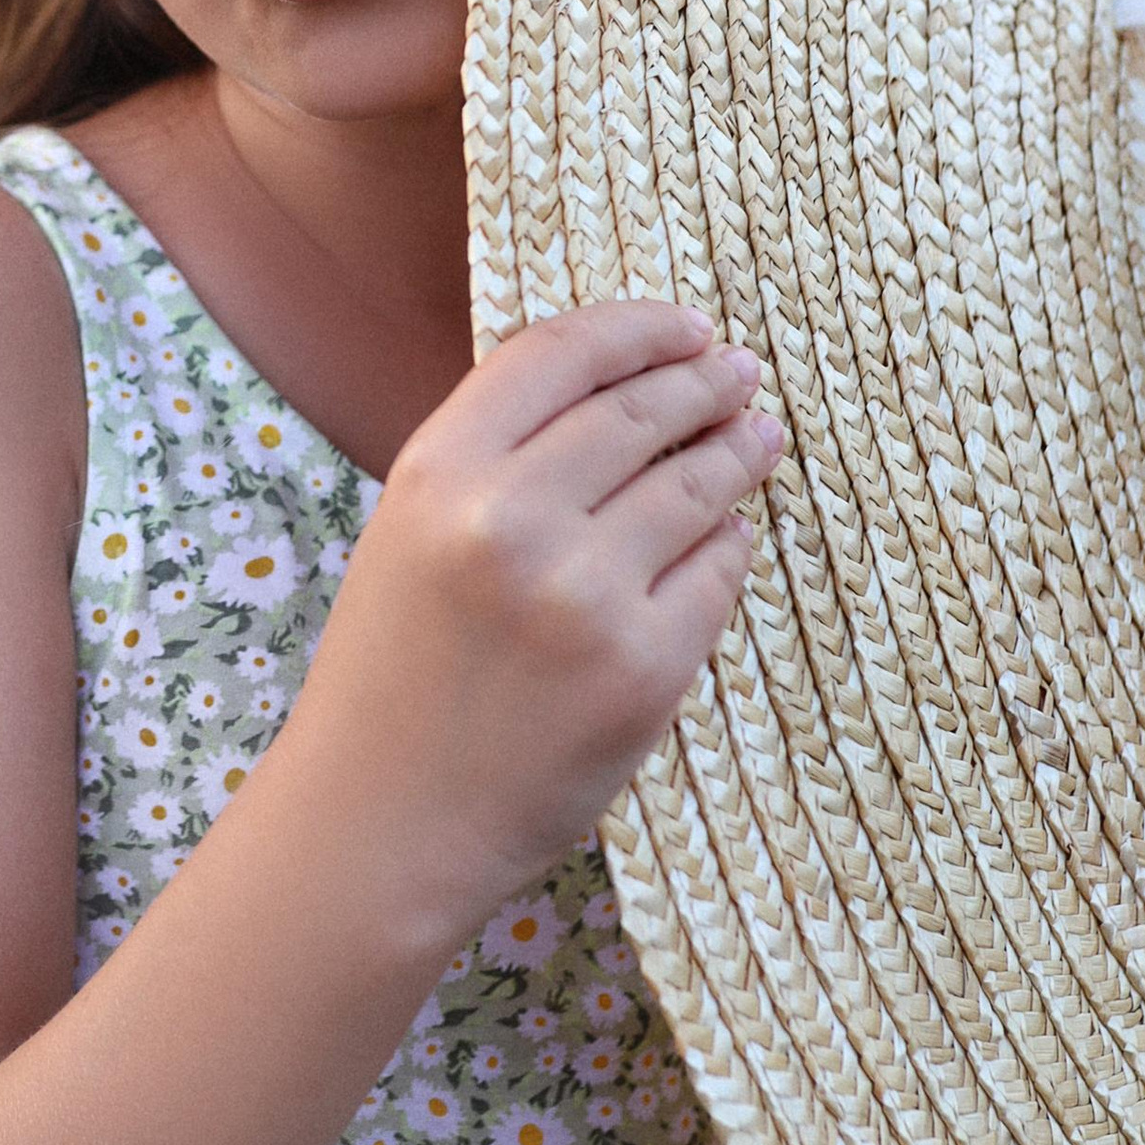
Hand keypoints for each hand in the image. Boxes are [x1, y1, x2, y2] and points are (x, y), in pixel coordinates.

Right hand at [291, 299, 778, 948]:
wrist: (383, 820)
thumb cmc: (394, 669)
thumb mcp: (409, 532)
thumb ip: (493, 457)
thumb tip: (623, 385)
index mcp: (437, 474)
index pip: (560, 354)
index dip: (635, 327)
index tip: (685, 324)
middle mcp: (510, 523)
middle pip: (640, 413)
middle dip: (703, 382)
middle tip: (740, 371)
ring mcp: (585, 598)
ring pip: (695, 488)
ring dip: (739, 451)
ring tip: (760, 436)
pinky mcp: (646, 669)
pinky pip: (715, 574)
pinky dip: (729, 544)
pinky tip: (729, 534)